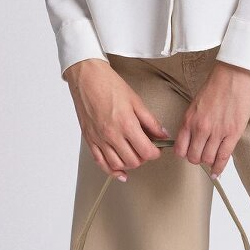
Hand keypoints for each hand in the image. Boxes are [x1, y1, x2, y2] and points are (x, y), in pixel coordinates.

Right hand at [63, 58, 169, 180]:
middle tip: (146, 149)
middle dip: (143, 158)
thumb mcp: (136, 101)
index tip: (157, 149)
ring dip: (129, 164)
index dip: (156, 153)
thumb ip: (151, 121)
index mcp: (127, 124)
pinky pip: (100, 162)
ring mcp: (99, 139)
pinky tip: (119, 172)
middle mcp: (112, 135)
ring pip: (117, 164)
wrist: (87, 78)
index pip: (146, 151)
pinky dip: (111, 170)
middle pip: (133, 161)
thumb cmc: (109, 85)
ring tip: (134, 156)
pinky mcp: (90, 140)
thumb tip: (163, 134)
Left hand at [173, 61, 249, 177]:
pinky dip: (219, 168)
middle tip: (202, 155)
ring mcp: (217, 132)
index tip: (188, 153)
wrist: (234, 76)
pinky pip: (223, 157)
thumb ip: (192, 122)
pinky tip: (216, 172)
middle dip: (197, 159)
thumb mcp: (195, 104)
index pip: (180, 149)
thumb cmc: (216, 86)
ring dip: (209, 161)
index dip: (184, 154)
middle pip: (194, 157)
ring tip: (212, 158)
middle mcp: (201, 128)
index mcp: (189, 120)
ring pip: (208, 159)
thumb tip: (191, 138)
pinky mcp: (232, 134)